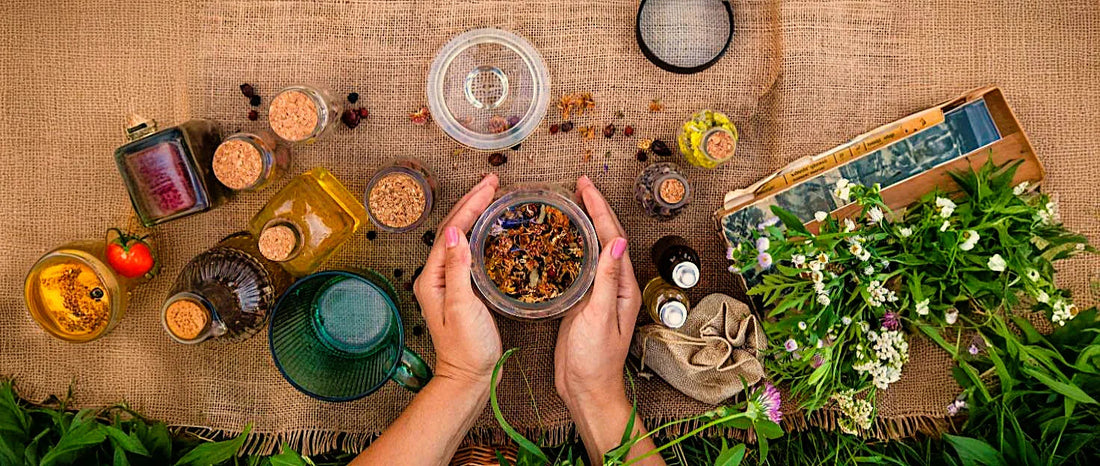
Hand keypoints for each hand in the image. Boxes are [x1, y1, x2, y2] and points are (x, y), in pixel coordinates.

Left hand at [414, 174, 502, 387]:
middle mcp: (437, 277)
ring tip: (493, 197)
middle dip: (473, 202)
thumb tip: (455, 232)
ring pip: (461, 238)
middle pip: (454, 229)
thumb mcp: (462, 306)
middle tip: (493, 182)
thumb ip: (457, 268)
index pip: (452, 230)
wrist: (470, 378)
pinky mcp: (463, 291)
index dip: (471, 205)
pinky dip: (481, 234)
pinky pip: (470, 252)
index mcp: (432, 278)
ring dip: (476, 215)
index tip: (489, 186)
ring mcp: (449, 283)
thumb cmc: (466, 349)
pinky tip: (492, 229)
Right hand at [554, 175, 641, 409]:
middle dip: (594, 208)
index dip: (600, 209)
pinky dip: (572, 246)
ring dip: (584, 223)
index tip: (586, 187)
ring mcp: (597, 292)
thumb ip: (607, 279)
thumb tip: (618, 241)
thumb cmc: (595, 360)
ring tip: (571, 203)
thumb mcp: (600, 316)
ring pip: (592, 248)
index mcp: (622, 285)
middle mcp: (613, 285)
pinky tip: (561, 240)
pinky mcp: (582, 301)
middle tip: (578, 185)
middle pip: (605, 236)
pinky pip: (579, 265)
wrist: (585, 389)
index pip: (613, 236)